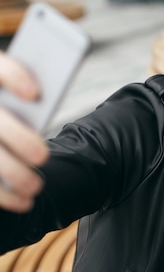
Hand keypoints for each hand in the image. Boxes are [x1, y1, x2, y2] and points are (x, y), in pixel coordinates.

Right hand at [0, 51, 48, 211]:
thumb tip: (43, 96)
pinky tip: (23, 202)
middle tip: (43, 157)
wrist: (2, 117)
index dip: (14, 77)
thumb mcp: (13, 89)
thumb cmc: (10, 103)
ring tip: (36, 187)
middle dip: (17, 138)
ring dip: (10, 174)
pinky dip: (2, 195)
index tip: (36, 94)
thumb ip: (24, 87)